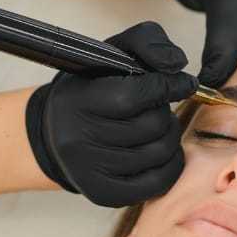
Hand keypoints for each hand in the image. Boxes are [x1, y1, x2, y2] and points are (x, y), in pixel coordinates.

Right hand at [24, 20, 198, 207]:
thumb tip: (177, 64)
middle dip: (164, 112)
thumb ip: (146, 41)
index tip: (182, 83)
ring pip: (160, 153)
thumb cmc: (89, 90)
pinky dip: (170, 164)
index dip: (167, 87)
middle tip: (156, 108)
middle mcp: (78, 141)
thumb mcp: (110, 54)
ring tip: (154, 128)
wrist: (54, 135)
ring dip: (168, 136)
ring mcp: (90, 172)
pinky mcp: (104, 195)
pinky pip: (158, 182)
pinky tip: (160, 151)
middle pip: (152, 126)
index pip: (136, 95)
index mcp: (77, 102)